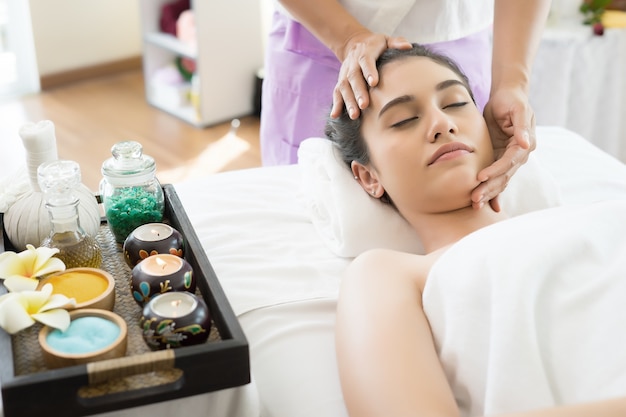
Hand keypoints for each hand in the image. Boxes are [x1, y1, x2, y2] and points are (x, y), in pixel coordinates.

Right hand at [330, 32, 411, 119]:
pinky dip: (336, 104)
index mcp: (365, 52)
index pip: (366, 60)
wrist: (355, 44)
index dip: (369, 71)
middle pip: (354, 77)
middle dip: (358, 92)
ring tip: (354, 115)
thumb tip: (408, 47)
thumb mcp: (386, 40)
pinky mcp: (341, 81)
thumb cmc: (376, 45)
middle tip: (364, 105)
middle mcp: (352, 63)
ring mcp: (345, 73)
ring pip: (344, 87)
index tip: (374, 83)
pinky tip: (335, 115)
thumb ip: (396, 42)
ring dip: (348, 101)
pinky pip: (336, 92)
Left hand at [472, 87, 535, 210]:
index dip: (496, 170)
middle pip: (504, 176)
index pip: (509, 161)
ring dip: (489, 193)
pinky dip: (492, 191)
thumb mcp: (518, 109)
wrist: (507, 96)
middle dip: (490, 188)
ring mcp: (509, 158)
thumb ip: (521, 127)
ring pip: (500, 180)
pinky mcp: (499, 158)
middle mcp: (519, 154)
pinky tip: (486, 205)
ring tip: (475, 204)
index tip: (481, 177)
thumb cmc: (512, 100)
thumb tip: (527, 145)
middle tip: (475, 198)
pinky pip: (496, 177)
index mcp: (525, 144)